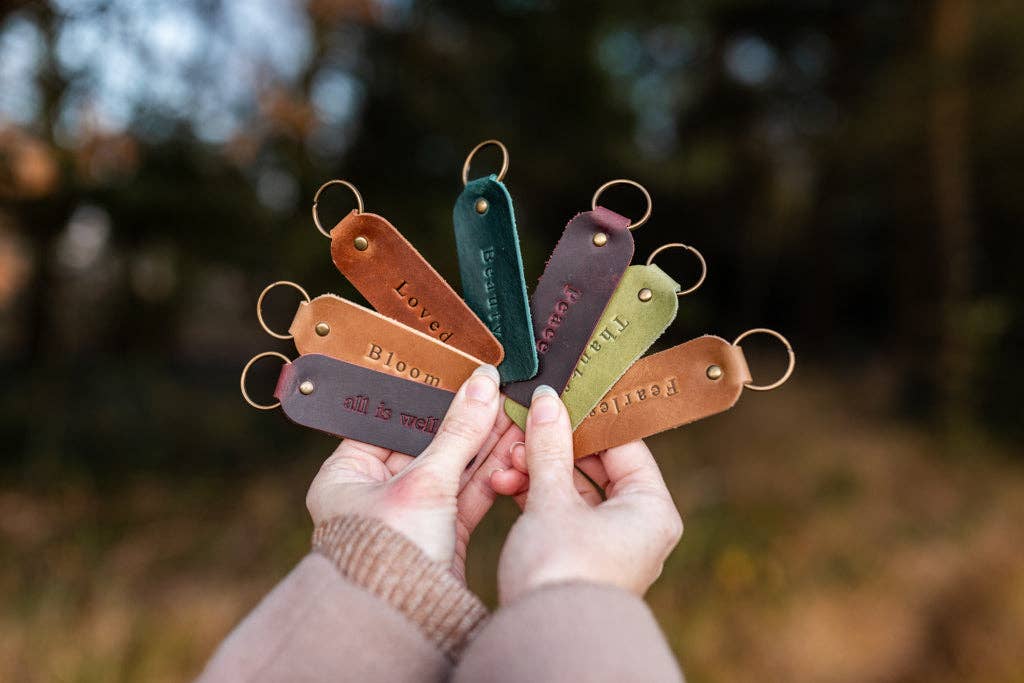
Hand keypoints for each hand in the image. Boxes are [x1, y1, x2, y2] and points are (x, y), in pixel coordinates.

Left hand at [305, 364, 520, 580]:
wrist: (408, 622)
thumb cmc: (390, 554)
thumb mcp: (425, 482)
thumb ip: (458, 431)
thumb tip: (484, 383)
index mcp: (346, 475)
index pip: (389, 422)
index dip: (427, 400)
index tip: (460, 378)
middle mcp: (374, 493)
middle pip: (426, 444)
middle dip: (465, 422)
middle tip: (498, 392)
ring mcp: (410, 515)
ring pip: (452, 469)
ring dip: (484, 445)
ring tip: (515, 413)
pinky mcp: (441, 536)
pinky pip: (467, 495)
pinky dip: (490, 474)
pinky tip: (513, 449)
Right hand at [489, 386, 682, 603]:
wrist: (542, 638)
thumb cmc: (561, 571)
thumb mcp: (552, 499)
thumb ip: (549, 447)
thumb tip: (549, 402)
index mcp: (651, 508)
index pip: (624, 445)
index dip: (587, 419)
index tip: (558, 398)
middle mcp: (638, 526)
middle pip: (596, 467)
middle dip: (553, 448)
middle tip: (524, 428)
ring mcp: (610, 544)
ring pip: (574, 490)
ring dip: (538, 471)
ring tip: (507, 460)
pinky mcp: (580, 558)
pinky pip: (561, 513)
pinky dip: (535, 497)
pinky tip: (505, 483)